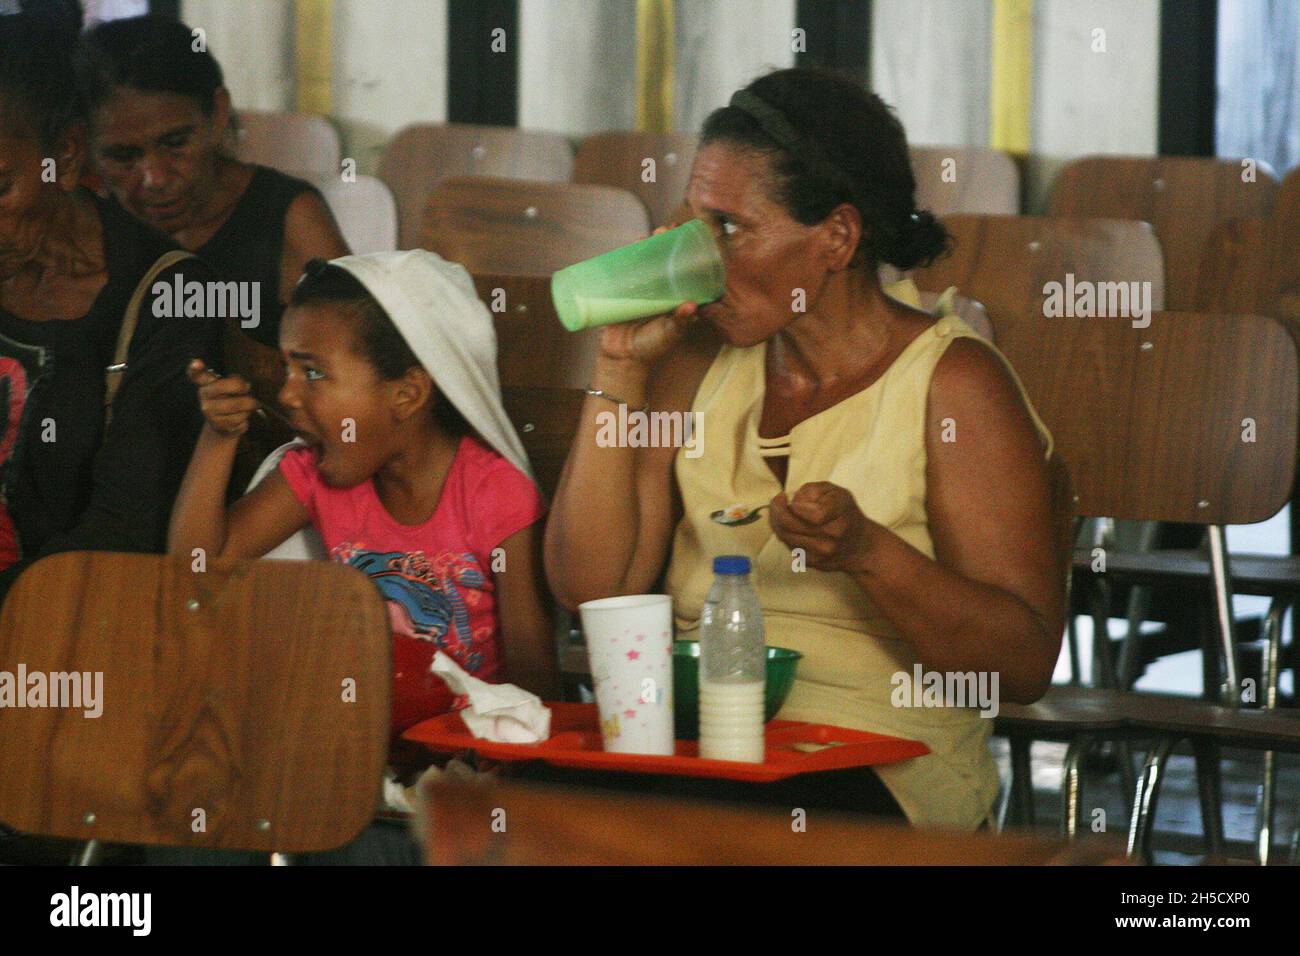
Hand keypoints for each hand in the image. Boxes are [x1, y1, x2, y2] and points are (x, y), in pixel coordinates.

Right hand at [186, 360, 257, 436]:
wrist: (223, 426)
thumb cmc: (229, 400)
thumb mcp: (231, 387)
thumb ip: (235, 381)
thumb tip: (244, 386)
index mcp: (206, 385)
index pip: (197, 376)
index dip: (195, 369)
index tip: (197, 362)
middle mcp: (205, 398)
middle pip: (225, 386)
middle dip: (242, 387)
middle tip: (247, 389)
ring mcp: (210, 414)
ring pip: (239, 405)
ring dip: (248, 406)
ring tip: (244, 407)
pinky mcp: (219, 426)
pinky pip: (242, 420)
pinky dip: (246, 418)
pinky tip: (239, 418)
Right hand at [597, 224, 699, 366]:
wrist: (622, 357)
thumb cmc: (651, 347)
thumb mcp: (669, 333)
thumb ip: (679, 322)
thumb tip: (691, 307)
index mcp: (675, 296)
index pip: (683, 268)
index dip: (686, 252)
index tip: (689, 237)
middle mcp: (660, 289)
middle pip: (663, 258)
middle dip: (665, 241)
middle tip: (665, 230)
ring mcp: (640, 288)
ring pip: (644, 260)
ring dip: (646, 244)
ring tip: (649, 235)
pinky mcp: (622, 290)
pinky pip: (625, 269)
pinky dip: (626, 255)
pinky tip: (631, 244)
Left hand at [769, 481, 878, 572]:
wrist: (861, 546)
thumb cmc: (845, 513)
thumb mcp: (836, 492)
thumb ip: (812, 491)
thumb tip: (792, 502)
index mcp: (840, 518)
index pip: (813, 515)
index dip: (795, 505)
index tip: (786, 496)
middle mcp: (832, 539)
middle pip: (791, 526)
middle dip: (776, 511)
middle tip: (776, 501)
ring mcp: (821, 554)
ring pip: (785, 537)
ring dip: (776, 522)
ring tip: (779, 511)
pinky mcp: (813, 563)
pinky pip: (788, 546)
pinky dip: (784, 534)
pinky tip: (788, 526)